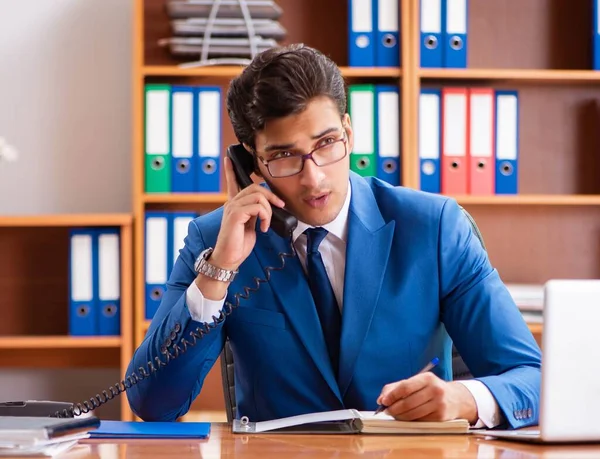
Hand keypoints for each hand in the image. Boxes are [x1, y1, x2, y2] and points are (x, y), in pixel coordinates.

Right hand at [211, 156, 285, 270]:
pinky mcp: (235, 215)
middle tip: (280, 206)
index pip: (232, 183)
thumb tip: (266, 207)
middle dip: (271, 195)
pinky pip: (257, 207)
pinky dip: (265, 216)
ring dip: (269, 210)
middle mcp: (232, 203)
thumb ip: (255, 213)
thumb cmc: (239, 244)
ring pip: (258, 196)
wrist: (229, 259)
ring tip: (267, 223)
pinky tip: (263, 227)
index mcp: (234, 205)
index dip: (231, 171)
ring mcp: (232, 208)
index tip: (229, 159)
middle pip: (255, 187)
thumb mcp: (250, 225)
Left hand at [377, 372, 477, 423]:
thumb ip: (396, 387)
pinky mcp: (441, 417)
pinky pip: (420, 421)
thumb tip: (381, 399)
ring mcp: (439, 404)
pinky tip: (407, 418)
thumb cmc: (430, 389)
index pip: (405, 387)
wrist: (455, 398)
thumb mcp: (416, 382)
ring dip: (400, 416)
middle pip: (408, 402)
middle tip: (387, 411)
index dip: (392, 395)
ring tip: (395, 415)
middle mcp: (435, 390)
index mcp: (427, 378)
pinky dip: (410, 420)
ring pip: (413, 414)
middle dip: (394, 408)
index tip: (384, 401)